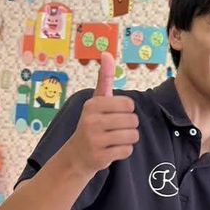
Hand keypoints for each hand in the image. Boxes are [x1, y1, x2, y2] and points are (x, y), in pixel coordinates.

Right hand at [65, 52, 138, 176]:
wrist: (76, 154)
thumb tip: (107, 53)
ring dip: (128, 139)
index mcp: (92, 104)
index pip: (129, 104)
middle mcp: (91, 121)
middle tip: (116, 129)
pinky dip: (124, 151)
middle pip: (133, 121)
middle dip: (130, 126)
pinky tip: (112, 150)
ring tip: (115, 139)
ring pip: (133, 136)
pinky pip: (127, 151)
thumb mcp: (96, 100)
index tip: (116, 114)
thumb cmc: (92, 123)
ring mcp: (95, 140)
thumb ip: (105, 78)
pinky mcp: (100, 156)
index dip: (128, 110)